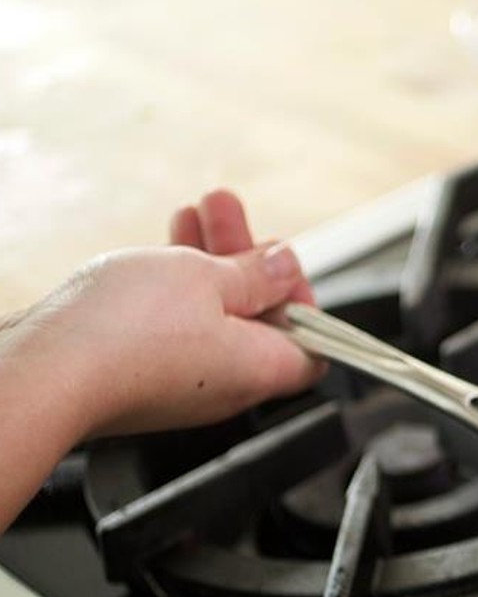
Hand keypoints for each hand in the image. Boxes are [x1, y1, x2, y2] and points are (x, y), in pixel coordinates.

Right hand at [8, 190, 322, 440]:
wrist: (45, 374)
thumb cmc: (126, 333)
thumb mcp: (207, 278)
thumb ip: (254, 273)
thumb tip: (285, 266)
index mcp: (262, 369)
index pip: (314, 346)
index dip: (305, 301)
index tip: (284, 264)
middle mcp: (228, 387)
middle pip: (259, 320)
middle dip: (248, 258)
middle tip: (228, 211)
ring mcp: (183, 385)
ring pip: (211, 316)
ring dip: (208, 260)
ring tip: (197, 209)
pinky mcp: (141, 378)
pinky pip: (172, 329)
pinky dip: (175, 286)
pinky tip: (161, 248)